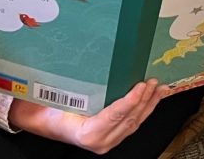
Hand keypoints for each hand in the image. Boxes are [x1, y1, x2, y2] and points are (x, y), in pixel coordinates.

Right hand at [9, 80, 166, 154]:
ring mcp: (108, 141)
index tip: (141, 86)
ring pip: (135, 122)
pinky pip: (132, 123)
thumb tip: (89, 61)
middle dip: (144, 99)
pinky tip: (152, 98)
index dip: (130, 101)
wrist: (44, 122)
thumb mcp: (58, 96)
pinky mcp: (114, 137)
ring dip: (149, 104)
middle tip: (153, 81)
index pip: (114, 115)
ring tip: (159, 88)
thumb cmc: (49, 108)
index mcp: (88, 133)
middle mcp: (100, 141)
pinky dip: (144, 110)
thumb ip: (75, 86)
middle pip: (129, 119)